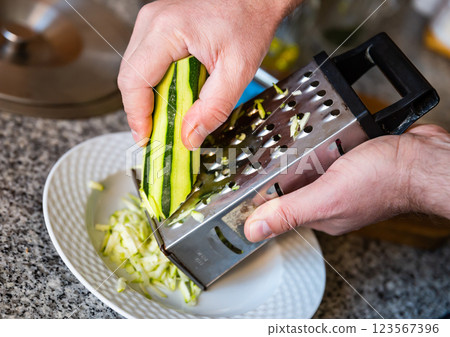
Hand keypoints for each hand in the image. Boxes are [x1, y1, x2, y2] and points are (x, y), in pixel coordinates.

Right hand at [118, 0, 298, 148]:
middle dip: (142, 111)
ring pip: (135, 71)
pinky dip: (156, 85)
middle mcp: (152, 22)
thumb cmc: (249, 22)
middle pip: (130, 78)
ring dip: (149, 99)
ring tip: (169, 118)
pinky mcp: (158, 27)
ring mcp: (152, 22)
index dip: (137, 116)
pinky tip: (173, 96)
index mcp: (167, 30)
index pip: (134, 81)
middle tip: (159, 134)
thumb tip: (189, 137)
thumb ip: (214, 109)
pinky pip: (146, 62)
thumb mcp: (238, 71)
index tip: (147, 138)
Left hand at [244, 124, 449, 241]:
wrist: (423, 159)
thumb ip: (290, 212)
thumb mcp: (327, 197)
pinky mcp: (351, 161)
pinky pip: (326, 150)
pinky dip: (319, 142)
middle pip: (290, 184)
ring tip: (283, 139)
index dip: (259, 194)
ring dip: (298, 152)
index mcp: (320, 215)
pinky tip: (316, 133)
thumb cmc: (385, 181)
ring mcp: (340, 179)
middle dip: (277, 169)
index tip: (242, 179)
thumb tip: (253, 230)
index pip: (278, 208)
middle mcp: (328, 199)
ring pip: (307, 165)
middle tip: (262, 151)